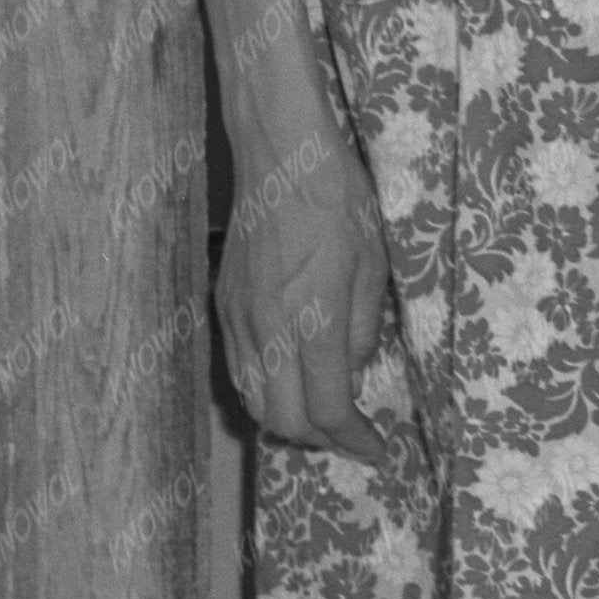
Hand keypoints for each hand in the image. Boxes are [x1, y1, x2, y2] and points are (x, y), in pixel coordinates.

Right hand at [215, 122, 407, 461]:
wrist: (279, 151)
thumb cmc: (338, 199)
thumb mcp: (373, 265)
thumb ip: (363, 330)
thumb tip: (351, 374)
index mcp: (312, 321)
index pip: (327, 410)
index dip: (352, 440)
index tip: (374, 447)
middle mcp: (268, 329)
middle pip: (282, 420)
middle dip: (319, 439)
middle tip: (351, 433)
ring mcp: (238, 318)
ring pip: (253, 399)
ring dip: (288, 418)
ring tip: (322, 411)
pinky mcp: (224, 303)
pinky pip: (239, 368)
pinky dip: (265, 389)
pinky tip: (290, 377)